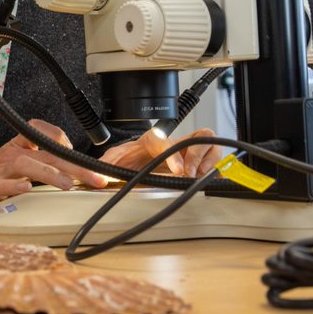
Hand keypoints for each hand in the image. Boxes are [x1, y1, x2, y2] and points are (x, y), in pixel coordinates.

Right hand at [0, 119, 108, 218]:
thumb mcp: (18, 165)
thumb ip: (43, 164)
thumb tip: (77, 172)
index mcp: (19, 146)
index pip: (44, 131)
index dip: (64, 140)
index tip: (80, 155)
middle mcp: (12, 154)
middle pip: (46, 153)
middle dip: (74, 166)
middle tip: (96, 179)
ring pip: (26, 165)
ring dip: (49, 173)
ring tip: (67, 185)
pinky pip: (0, 185)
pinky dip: (13, 186)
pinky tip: (26, 189)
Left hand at [99, 127, 220, 177]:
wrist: (134, 159)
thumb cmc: (128, 159)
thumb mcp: (113, 161)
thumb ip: (101, 167)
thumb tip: (95, 177)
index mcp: (153, 140)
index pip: (166, 141)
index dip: (174, 155)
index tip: (178, 171)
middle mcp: (174, 142)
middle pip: (199, 135)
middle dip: (198, 155)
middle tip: (190, 174)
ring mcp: (187, 151)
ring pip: (210, 143)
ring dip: (209, 161)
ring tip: (198, 176)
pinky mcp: (196, 161)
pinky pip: (215, 158)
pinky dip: (216, 167)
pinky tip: (207, 178)